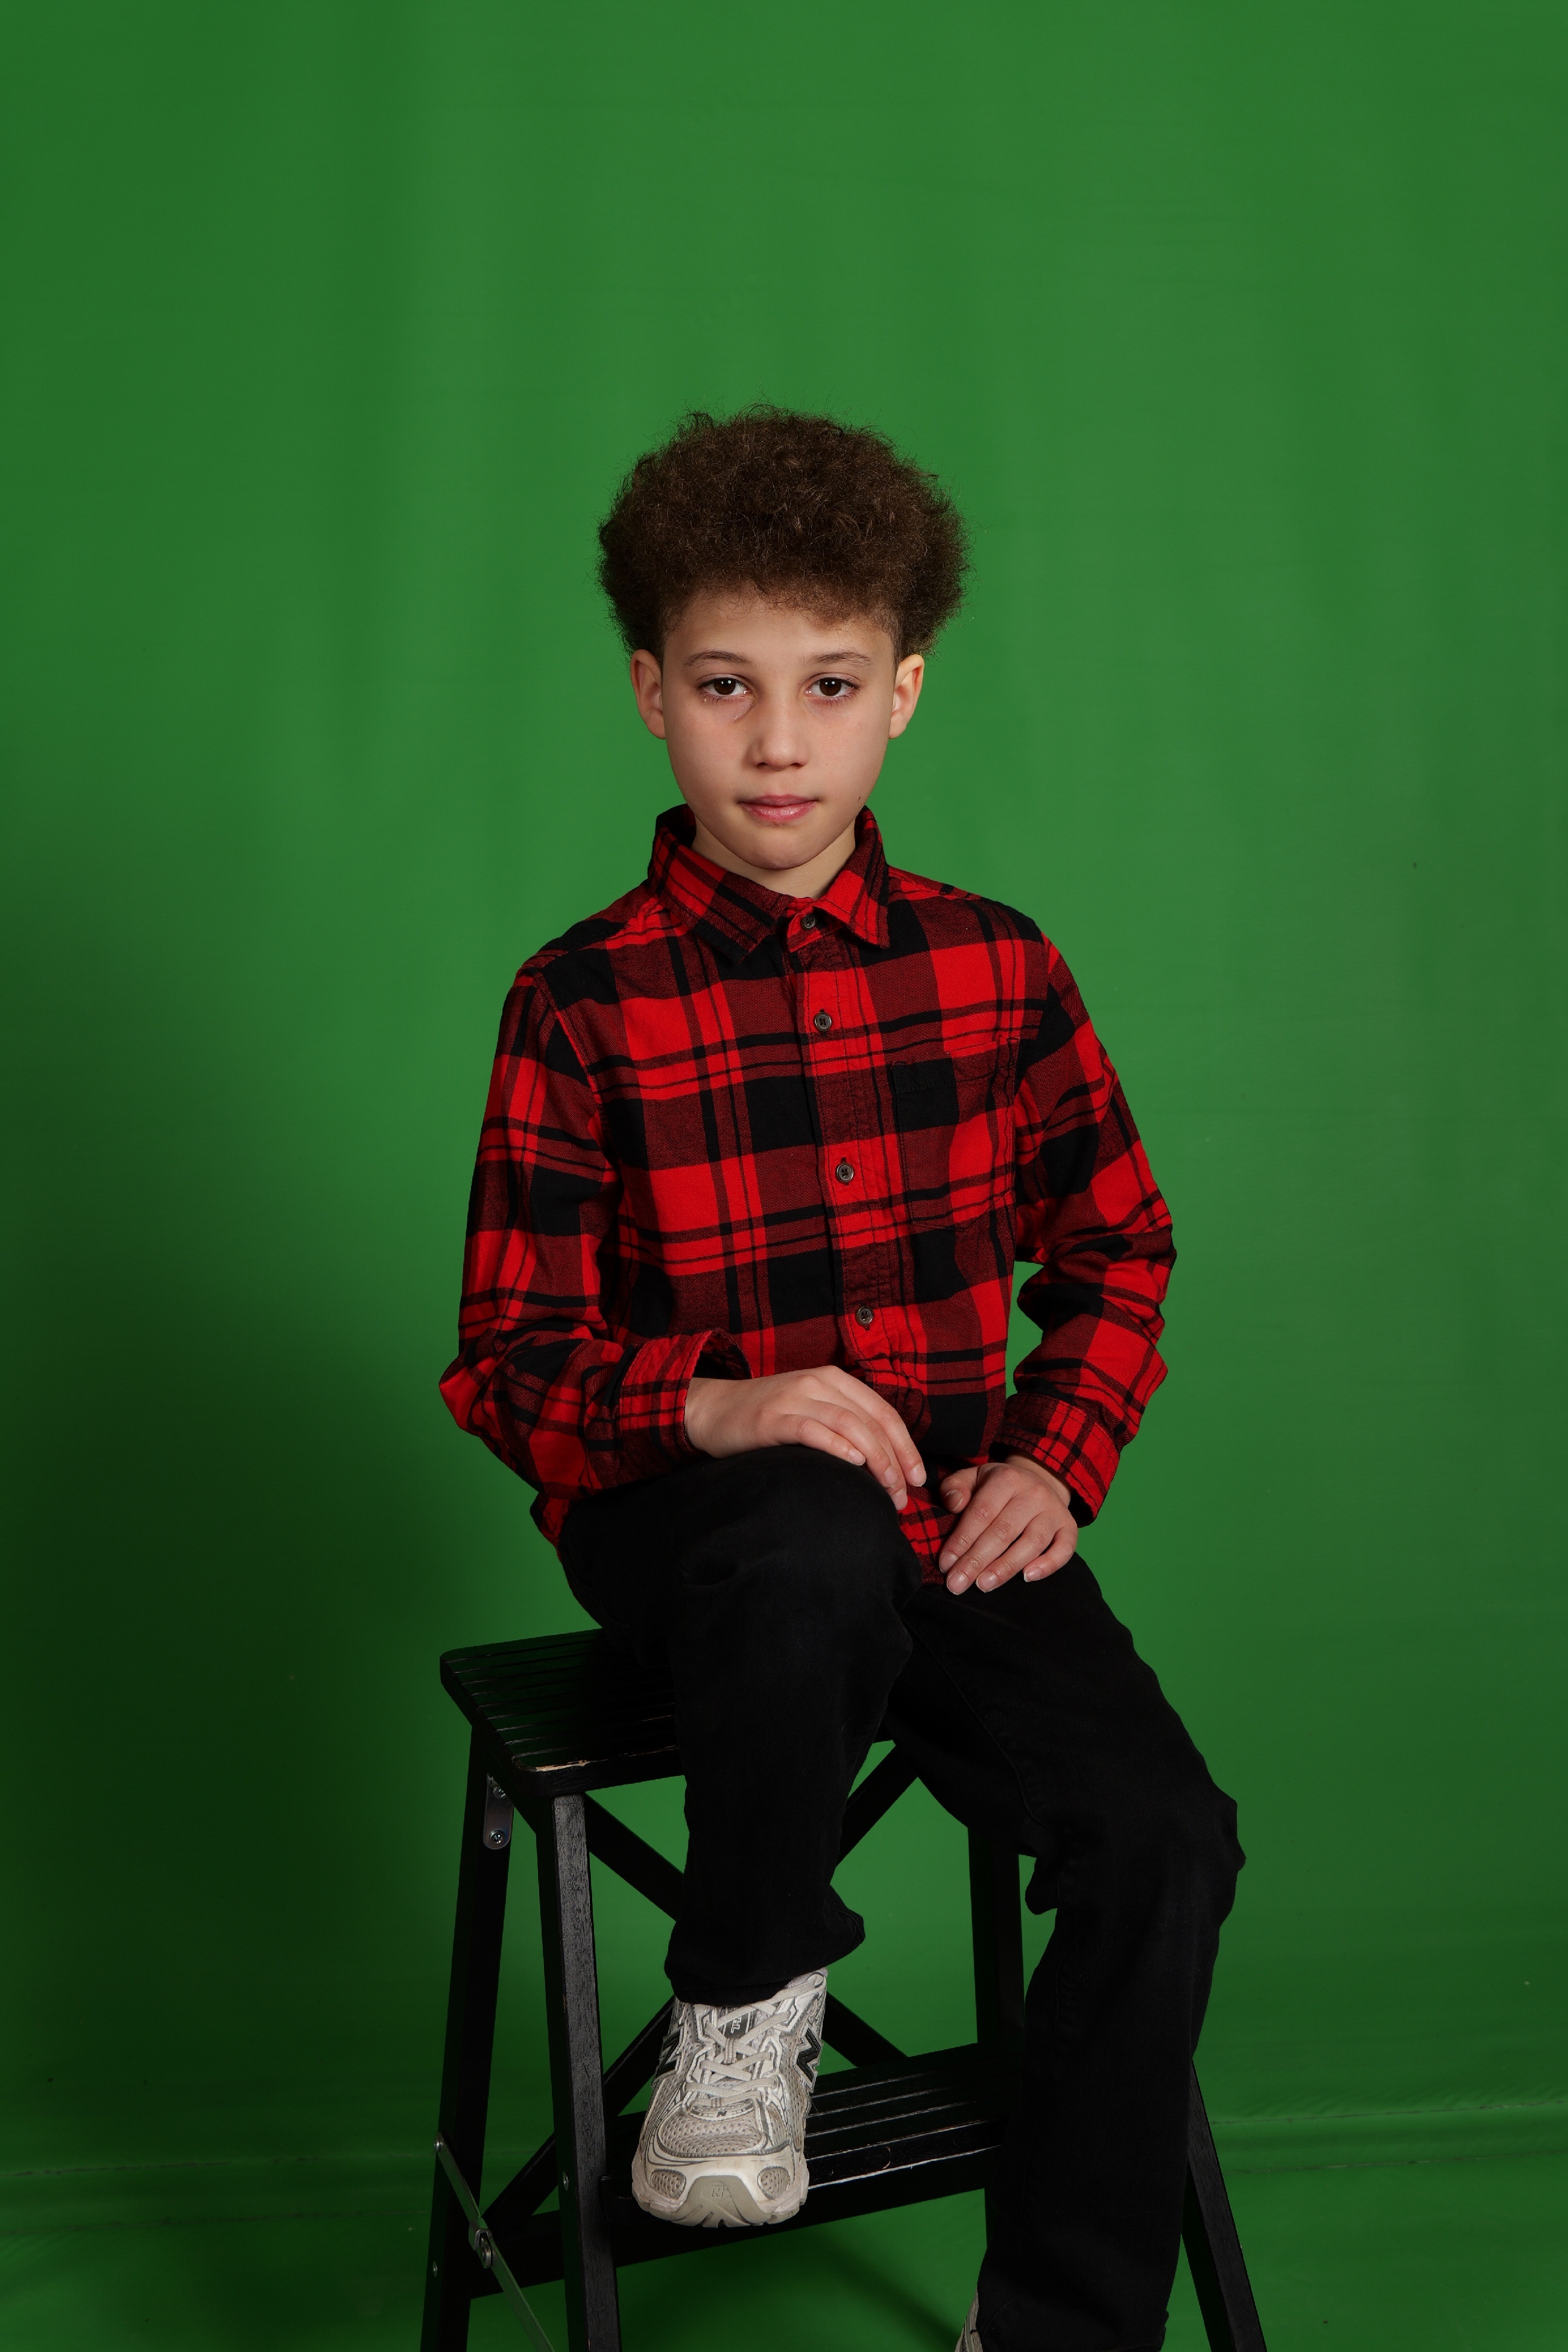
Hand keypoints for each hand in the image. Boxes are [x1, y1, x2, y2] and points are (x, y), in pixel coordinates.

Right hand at [685, 1368, 925, 1510]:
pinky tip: (854, 1465)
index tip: (919, 1477)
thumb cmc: (767, 1417)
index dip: (906, 1445)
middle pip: (872, 1421)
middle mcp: (817, 1382)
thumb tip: (885, 1460)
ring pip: (850, 1425)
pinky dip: (838, 1447)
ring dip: (876, 1460)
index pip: (883, 1412)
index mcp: (833, 1379)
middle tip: (905, 1495)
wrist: (714, 1410)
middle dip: (896, 1460)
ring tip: (888, 1490)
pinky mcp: (773, 1418)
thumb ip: (843, 1421)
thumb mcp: (811, 1408)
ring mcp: (795, 1398)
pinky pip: (813, 1430)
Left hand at [936, 1455, 1076, 1593]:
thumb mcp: (973, 1477)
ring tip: (983, 1585)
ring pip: (1032, 1543)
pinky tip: (1027, 1578)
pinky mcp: (1069, 1527)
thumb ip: (954, 1487)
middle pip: (1003, 1532)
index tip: (945, 1564)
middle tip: (957, 1584)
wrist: (1038, 1479)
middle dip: (977, 1561)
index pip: (981, 1513)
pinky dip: (1048, 1565)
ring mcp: (1054, 1511)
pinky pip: (1064, 1549)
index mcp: (1007, 1478)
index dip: (962, 1540)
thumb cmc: (997, 1486)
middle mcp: (1034, 1493)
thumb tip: (954, 1504)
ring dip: (1006, 1567)